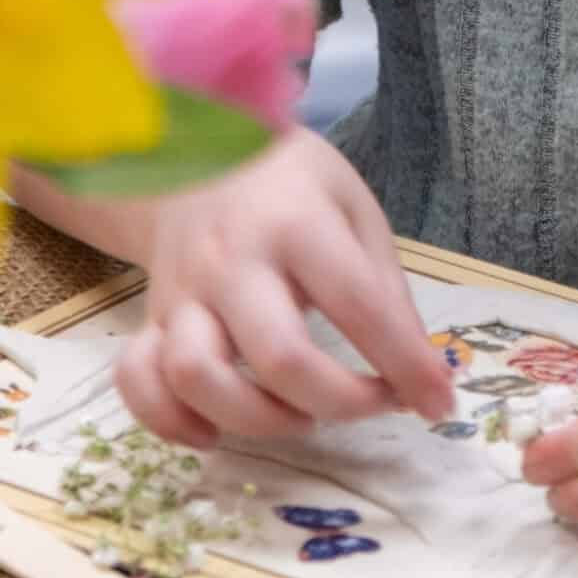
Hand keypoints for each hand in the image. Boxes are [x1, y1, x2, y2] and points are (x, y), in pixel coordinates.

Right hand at [116, 126, 453, 447]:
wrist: (199, 148)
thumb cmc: (292, 185)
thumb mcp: (353, 209)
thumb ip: (385, 288)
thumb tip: (417, 372)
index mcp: (297, 223)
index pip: (359, 307)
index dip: (406, 366)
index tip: (438, 402)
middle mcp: (233, 260)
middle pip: (279, 357)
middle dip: (338, 402)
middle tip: (370, 402)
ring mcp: (183, 290)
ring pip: (197, 377)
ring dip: (256, 420)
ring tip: (298, 413)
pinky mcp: (150, 317)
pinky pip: (139, 382)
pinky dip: (171, 421)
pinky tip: (215, 430)